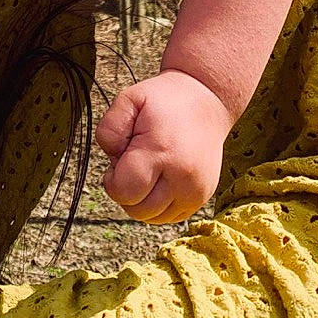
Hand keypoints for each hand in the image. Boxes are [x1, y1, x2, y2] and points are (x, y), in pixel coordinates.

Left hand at [96, 69, 234, 225]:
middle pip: (137, 210)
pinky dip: (158, 204)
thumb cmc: (165, 101)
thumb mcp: (129, 99)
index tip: (120, 159)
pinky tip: (159, 180)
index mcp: (162, 152)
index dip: (112, 180)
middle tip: (134, 163)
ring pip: (152, 218)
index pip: (124, 192)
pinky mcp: (202, 197)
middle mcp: (183, 177)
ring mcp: (196, 191)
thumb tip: (113, 161)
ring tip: (148, 170)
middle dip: (126, 191)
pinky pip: (168, 217)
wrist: (208, 101)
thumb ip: (109, 129)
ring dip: (141, 200)